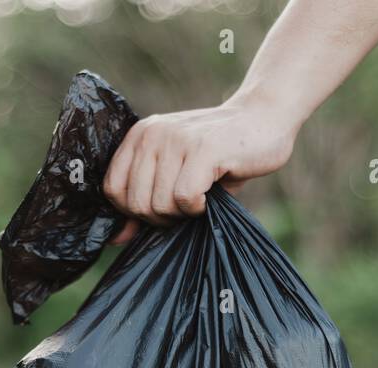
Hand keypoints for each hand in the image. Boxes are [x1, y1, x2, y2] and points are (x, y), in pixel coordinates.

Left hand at [102, 97, 296, 244]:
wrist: (264, 118)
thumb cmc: (218, 156)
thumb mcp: (174, 176)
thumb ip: (143, 203)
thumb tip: (115, 239)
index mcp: (140, 135)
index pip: (113, 190)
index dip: (134, 212)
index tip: (163, 207)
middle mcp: (153, 134)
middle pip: (136, 203)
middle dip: (161, 217)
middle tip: (186, 206)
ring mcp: (177, 139)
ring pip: (160, 204)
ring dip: (182, 213)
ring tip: (200, 197)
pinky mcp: (202, 149)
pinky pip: (184, 198)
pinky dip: (198, 208)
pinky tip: (210, 195)